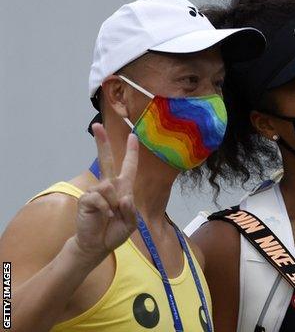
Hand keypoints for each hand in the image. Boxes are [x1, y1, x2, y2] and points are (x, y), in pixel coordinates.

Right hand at [73, 124, 138, 263]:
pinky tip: (103, 216)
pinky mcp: (86, 198)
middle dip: (101, 143)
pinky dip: (105, 209)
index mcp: (123, 188)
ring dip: (113, 204)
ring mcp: (96, 191)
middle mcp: (109, 186)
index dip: (131, 153)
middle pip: (105, 160)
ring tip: (110, 216)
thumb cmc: (114, 232)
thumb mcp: (130, 224)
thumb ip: (131, 210)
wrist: (97, 245)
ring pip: (108, 187)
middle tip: (96, 126)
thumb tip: (123, 197)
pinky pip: (99, 197)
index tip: (133, 136)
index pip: (128, 167)